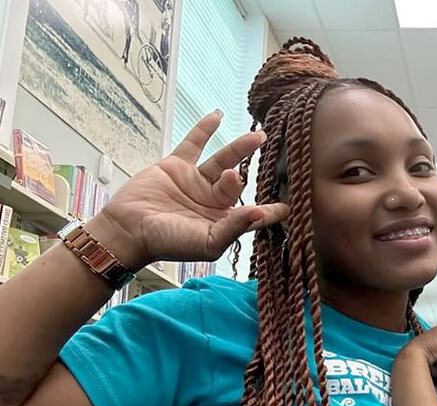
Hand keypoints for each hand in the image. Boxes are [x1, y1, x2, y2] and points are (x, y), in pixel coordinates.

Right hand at [88, 111, 288, 269]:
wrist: (128, 230)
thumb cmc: (168, 243)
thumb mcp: (207, 242)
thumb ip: (234, 227)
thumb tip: (259, 213)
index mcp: (223, 220)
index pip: (254, 214)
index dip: (271, 209)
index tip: (291, 204)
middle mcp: (212, 200)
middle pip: (239, 183)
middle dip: (250, 173)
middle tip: (265, 163)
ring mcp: (196, 181)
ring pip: (223, 160)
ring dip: (240, 147)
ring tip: (258, 136)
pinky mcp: (176, 166)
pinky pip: (194, 143)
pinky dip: (204, 129)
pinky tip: (217, 115)